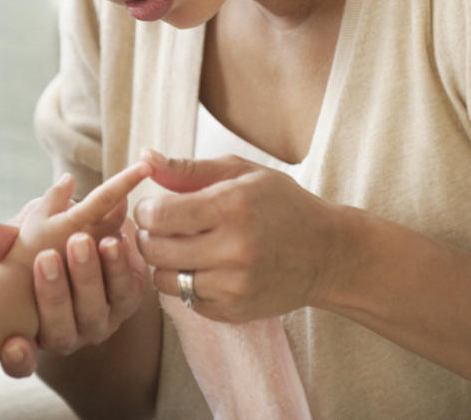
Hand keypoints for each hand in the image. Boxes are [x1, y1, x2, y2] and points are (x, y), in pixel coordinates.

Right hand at [0, 164, 150, 371]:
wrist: (93, 240)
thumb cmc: (46, 248)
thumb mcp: (22, 246)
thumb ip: (2, 242)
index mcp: (33, 336)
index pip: (20, 361)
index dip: (17, 357)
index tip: (11, 344)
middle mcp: (67, 337)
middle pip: (61, 327)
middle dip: (54, 294)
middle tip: (46, 258)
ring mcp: (100, 322)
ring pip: (93, 307)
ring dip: (87, 275)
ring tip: (80, 241)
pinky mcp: (129, 303)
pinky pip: (125, 290)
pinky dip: (118, 266)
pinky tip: (111, 242)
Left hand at [134, 149, 342, 322]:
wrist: (327, 254)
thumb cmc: (281, 205)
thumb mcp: (242, 173)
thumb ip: (188, 169)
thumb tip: (143, 159)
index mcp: (232, 207)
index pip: (158, 216)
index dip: (146, 210)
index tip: (154, 207)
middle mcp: (233, 249)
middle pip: (155, 250)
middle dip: (148, 236)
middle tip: (161, 229)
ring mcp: (234, 286)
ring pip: (165, 280)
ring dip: (164, 264)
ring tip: (181, 248)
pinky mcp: (235, 311)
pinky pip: (186, 301)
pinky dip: (186, 285)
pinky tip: (202, 268)